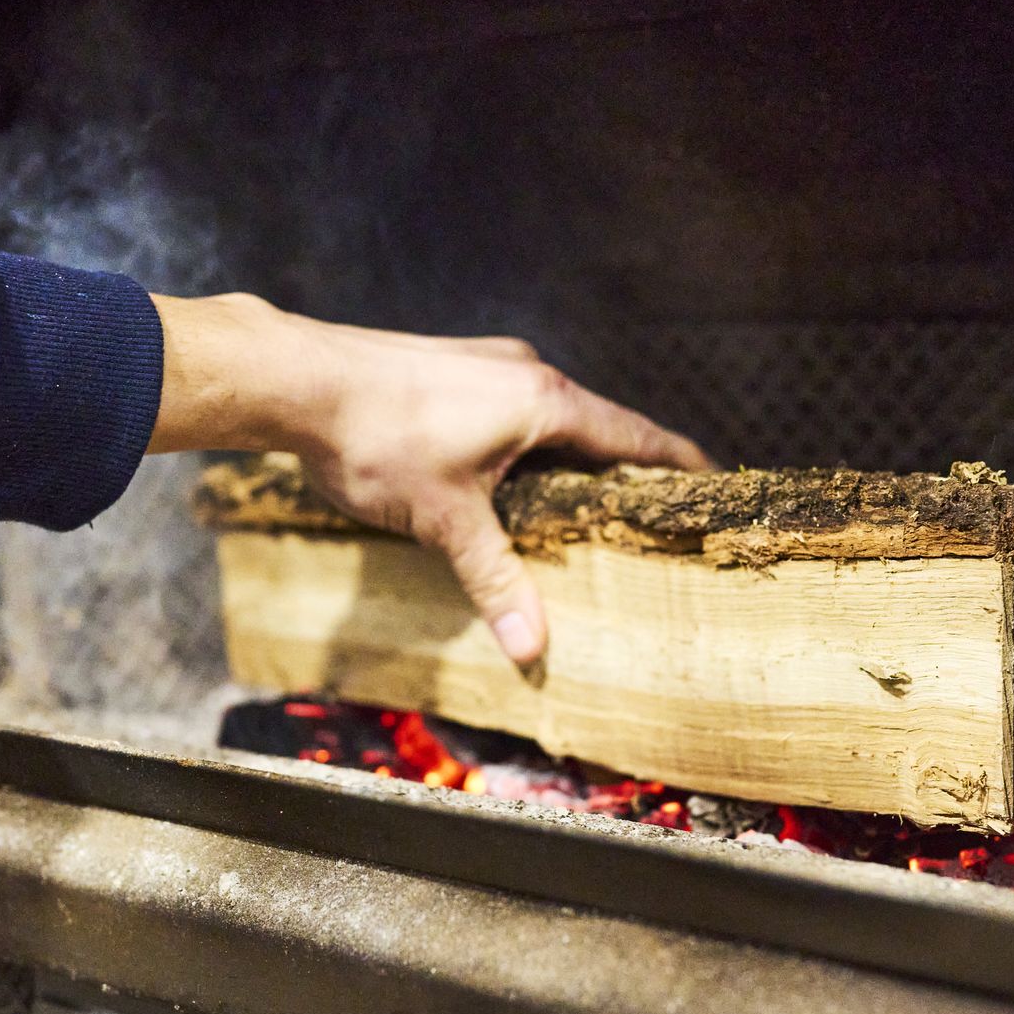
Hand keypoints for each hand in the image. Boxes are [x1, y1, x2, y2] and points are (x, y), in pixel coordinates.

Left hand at [148, 293, 711, 664]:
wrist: (296, 380)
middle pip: (597, 426)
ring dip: (569, 458)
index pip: (636, 437)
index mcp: (545, 402)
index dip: (678, 461)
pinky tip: (507, 479)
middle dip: (623, 470)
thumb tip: (533, 648)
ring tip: (582, 504)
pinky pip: (511, 410)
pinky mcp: (448, 369)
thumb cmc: (378, 439)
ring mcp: (485, 365)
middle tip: (648, 513)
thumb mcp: (446, 522)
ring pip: (549, 417)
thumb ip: (495, 581)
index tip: (716, 479)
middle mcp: (525, 373)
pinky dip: (527, 445)